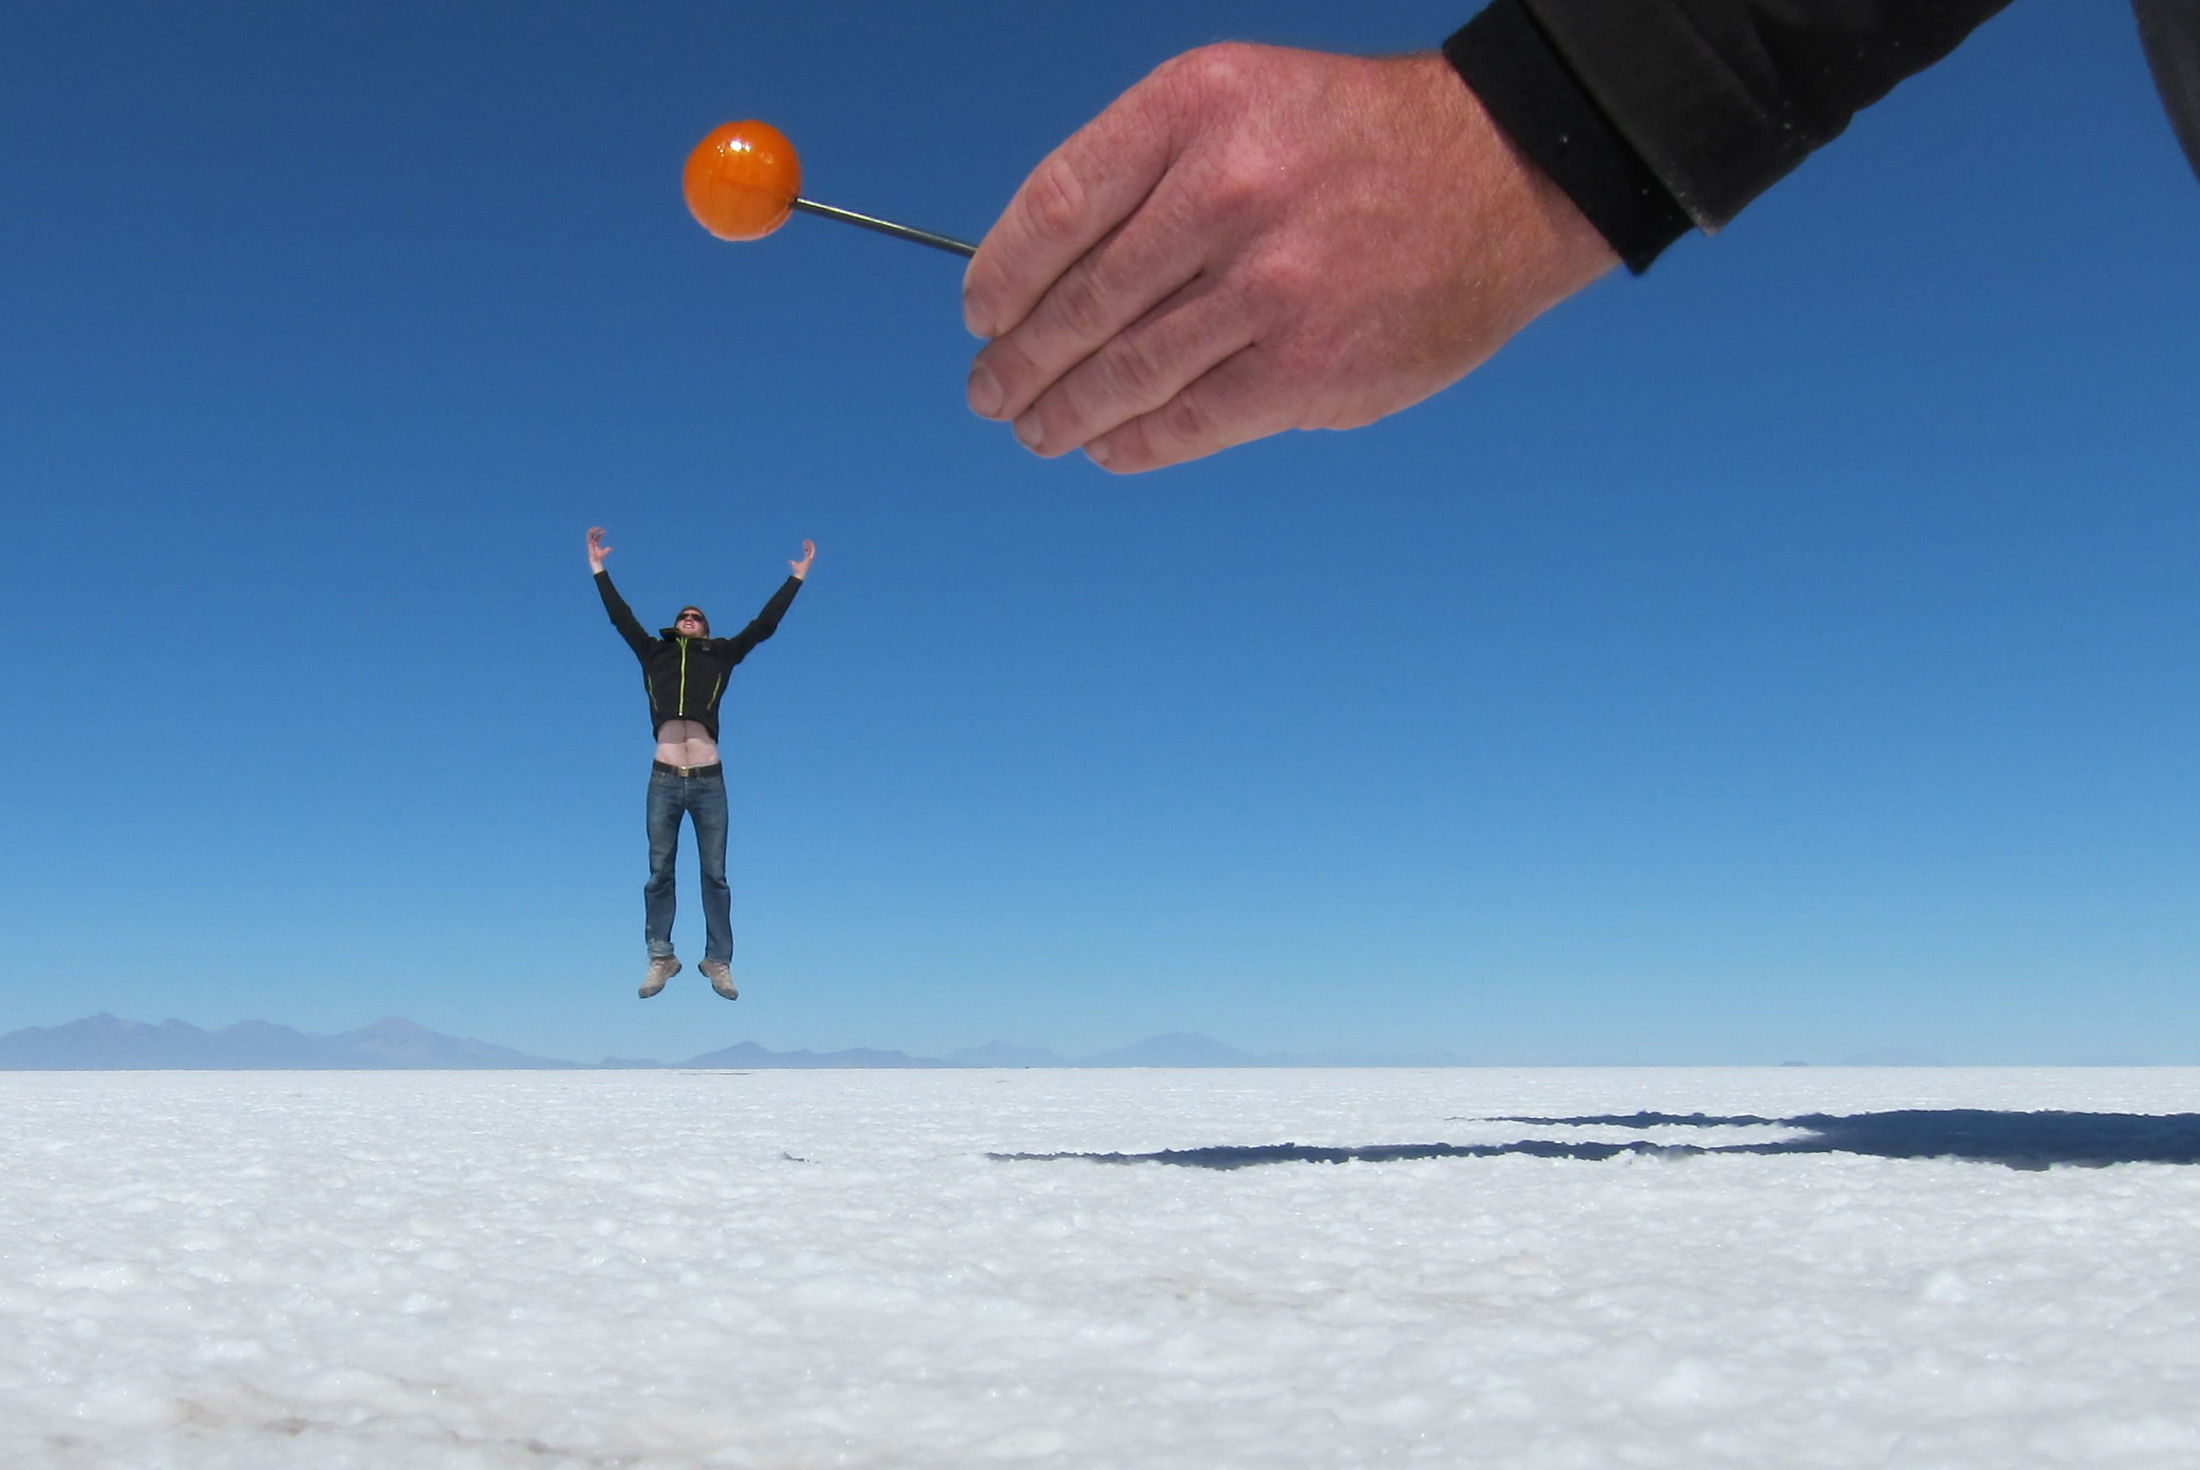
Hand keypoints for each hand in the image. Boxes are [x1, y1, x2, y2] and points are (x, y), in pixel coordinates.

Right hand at [587, 526, 611, 572]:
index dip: (601, 533)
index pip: (598, 537)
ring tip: (596, 527)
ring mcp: (590, 542)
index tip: (605, 531)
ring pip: (590, 534)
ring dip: (593, 530)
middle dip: (596, 530)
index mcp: (596, 543)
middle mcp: (593, 542)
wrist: (596, 560)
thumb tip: (611, 547)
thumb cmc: (600, 556)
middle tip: (600, 527)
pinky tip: (594, 530)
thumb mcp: (605, 551)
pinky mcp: (589, 543)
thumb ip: (607, 549)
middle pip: (593, 534)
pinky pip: (589, 536)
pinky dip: (591, 533)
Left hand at [789, 539, 814, 579]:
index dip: (806, 546)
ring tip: (808, 541)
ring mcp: (809, 559)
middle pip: (810, 550)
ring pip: (811, 551)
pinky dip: (809, 549)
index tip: (805, 543)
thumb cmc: (797, 570)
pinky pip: (810, 553)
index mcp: (806, 559)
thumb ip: (793, 562)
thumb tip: (790, 561)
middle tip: (807, 540)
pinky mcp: (808, 560)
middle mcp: (809, 558)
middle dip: (809, 545)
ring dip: (810, 546)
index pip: (807, 551)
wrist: (799, 574)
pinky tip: (807, 545)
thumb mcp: (794, 564)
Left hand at [962, 45, 1617, 472]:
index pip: (1057, 207)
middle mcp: (1227, 193)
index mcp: (1194, 110)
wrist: (1502, 177)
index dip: (1000, 274)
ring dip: (1065, 412)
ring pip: (1127, 371)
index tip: (979, 312)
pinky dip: (1137, 443)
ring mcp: (1271, 287)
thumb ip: (1145, 176)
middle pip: (1081, 301)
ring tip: (1038, 429)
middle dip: (1019, 360)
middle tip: (991, 389)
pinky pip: (1192, 420)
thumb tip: (1045, 275)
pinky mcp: (1310, 368)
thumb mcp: (1239, 102)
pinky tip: (1110, 447)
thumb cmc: (1356, 145)